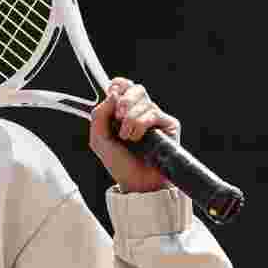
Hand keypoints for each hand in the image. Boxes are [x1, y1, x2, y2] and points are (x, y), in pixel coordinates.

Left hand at [88, 77, 177, 193]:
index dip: (118, 85)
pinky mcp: (169, 124)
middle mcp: (141, 111)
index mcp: (124, 111)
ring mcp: (156, 117)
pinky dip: (140, 125)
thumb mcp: (99, 139)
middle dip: (124, 101)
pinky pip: (152, 113)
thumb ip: (99, 115)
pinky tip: (137, 139)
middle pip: (136, 88)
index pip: (124, 86)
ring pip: (144, 101)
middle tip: (119, 118)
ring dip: (130, 120)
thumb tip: (112, 93)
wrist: (136, 182)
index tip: (112, 94)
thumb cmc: (119, 163)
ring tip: (127, 138)